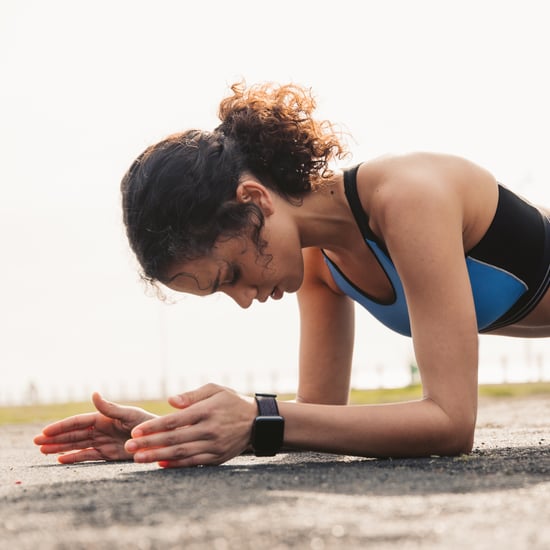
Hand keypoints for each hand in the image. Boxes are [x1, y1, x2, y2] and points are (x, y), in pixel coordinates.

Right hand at [33, 392, 157, 463]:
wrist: (159, 440)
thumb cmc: (146, 424)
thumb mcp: (128, 415)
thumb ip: (110, 407)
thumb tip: (93, 393)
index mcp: (103, 418)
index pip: (77, 422)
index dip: (60, 427)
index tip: (44, 432)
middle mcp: (101, 429)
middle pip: (73, 434)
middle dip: (55, 438)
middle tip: (35, 443)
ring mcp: (103, 442)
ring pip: (77, 445)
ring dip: (60, 447)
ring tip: (42, 452)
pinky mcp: (108, 454)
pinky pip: (87, 456)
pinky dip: (74, 458)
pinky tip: (60, 459)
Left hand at [124, 383, 255, 467]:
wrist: (257, 422)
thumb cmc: (232, 401)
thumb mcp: (215, 389)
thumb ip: (192, 395)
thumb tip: (170, 401)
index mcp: (207, 410)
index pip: (175, 421)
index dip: (153, 427)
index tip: (136, 431)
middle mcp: (209, 429)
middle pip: (174, 439)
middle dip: (149, 444)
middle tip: (129, 448)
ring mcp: (213, 446)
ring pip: (181, 453)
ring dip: (157, 456)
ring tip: (138, 459)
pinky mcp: (217, 458)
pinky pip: (192, 463)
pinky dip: (175, 464)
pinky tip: (160, 464)